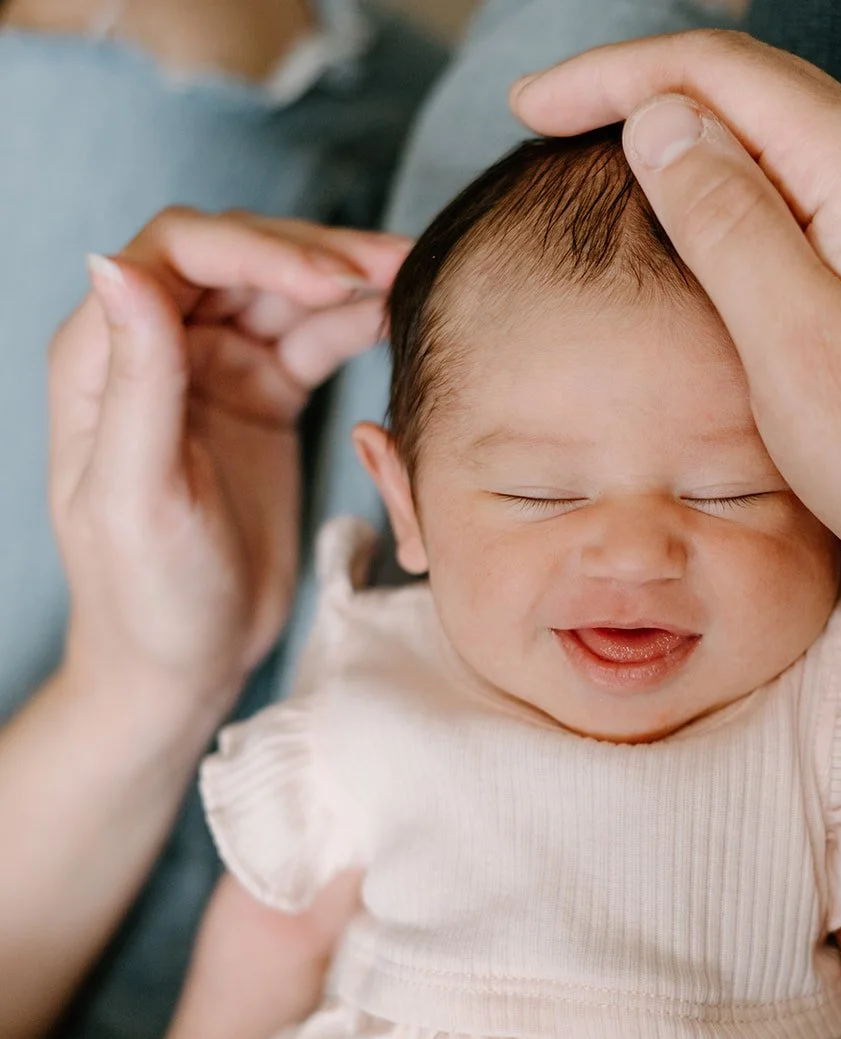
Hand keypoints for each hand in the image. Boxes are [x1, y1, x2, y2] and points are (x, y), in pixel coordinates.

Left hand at [49, 208, 408, 716]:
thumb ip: (136, 380)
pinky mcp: (263, 397)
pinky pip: (314, 339)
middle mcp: (156, 348)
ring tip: (418, 279)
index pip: (178, 256)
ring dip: (348, 281)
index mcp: (101, 358)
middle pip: (239, 259)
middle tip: (397, 267)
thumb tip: (116, 265)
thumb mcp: (136, 494)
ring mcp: (213, 370)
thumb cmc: (143, 594)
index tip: (332, 283)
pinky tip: (400, 320)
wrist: (185, 663)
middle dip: (317, 255)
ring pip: (284, 292)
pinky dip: (358, 324)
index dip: (258, 252)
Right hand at [510, 32, 840, 605]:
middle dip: (646, 93)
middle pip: (756, 89)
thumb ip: (726, 221)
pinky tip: (712, 221)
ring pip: (788, 137)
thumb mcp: (798, 347)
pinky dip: (748, 187)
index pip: (720, 72)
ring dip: (697, 138)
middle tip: (552, 123)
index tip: (530, 105)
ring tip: (612, 164)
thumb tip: (662, 121)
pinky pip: (821, 186)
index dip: (610, 75)